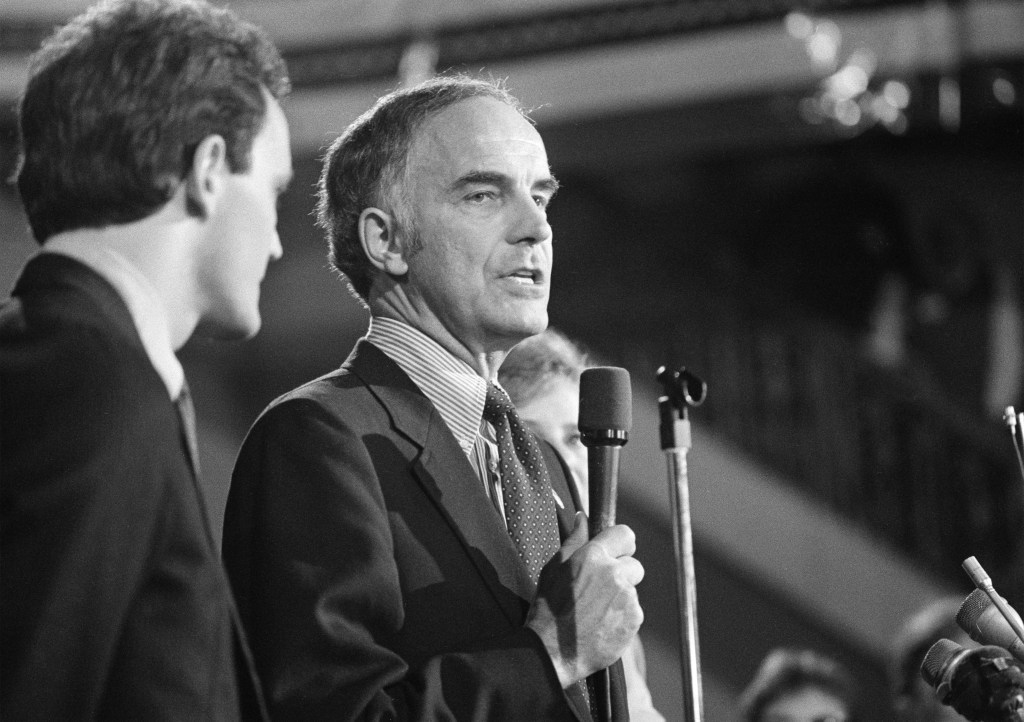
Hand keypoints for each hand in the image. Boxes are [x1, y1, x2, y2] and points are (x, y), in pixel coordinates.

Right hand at [526, 512, 644, 687]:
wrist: (552, 650)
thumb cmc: (548, 608)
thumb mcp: (554, 567)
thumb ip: (574, 540)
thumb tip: (583, 519)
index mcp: (594, 556)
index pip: (625, 534)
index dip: (622, 543)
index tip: (617, 551)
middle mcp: (615, 574)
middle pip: (634, 565)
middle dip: (622, 574)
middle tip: (600, 589)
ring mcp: (627, 598)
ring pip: (632, 591)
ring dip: (620, 597)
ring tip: (597, 611)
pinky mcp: (634, 620)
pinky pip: (634, 612)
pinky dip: (622, 617)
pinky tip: (603, 624)